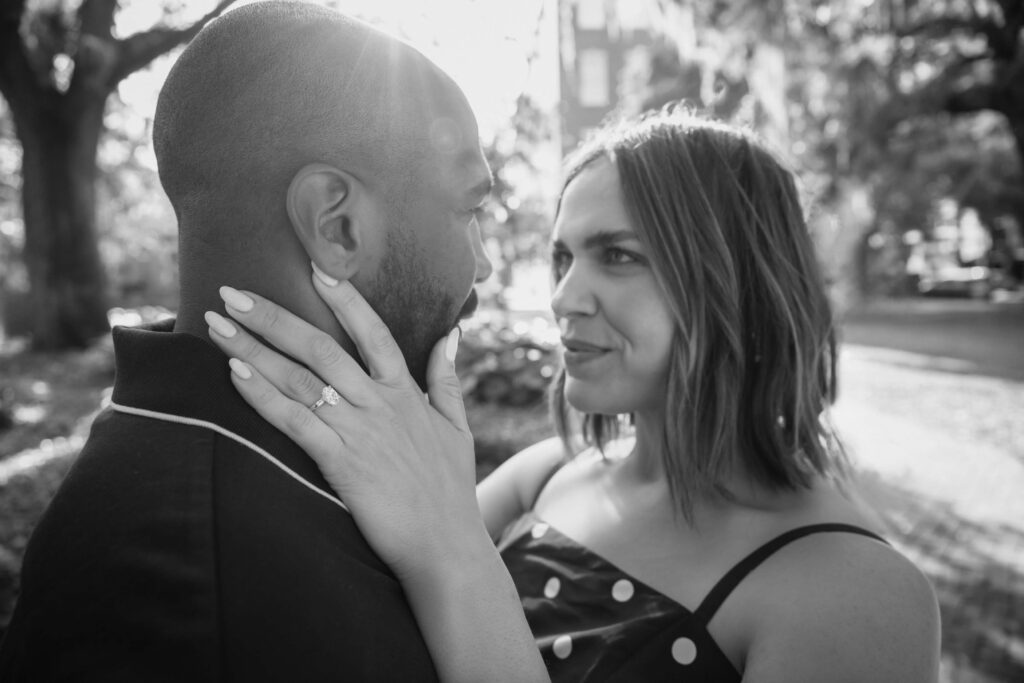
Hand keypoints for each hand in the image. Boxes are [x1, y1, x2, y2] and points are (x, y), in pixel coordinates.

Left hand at [204, 267, 487, 581]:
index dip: (346, 300)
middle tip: (232, 292)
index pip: (374, 333)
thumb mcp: (457, 427)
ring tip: (218, 325)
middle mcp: (380, 403)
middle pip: (322, 348)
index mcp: (406, 392)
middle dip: (273, 317)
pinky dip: (263, 395)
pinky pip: (295, 422)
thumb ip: (448, 378)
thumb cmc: (450, 489)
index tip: (315, 271)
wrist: (446, 546)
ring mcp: (360, 431)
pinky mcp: (342, 463)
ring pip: (300, 378)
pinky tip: (234, 373)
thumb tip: (451, 334)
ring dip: (254, 349)